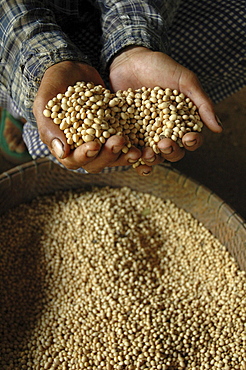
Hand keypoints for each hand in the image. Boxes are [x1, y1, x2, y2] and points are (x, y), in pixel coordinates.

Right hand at [33, 61, 141, 172]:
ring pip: (114, 157)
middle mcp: (84, 148)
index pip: (73, 160)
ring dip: (125, 156)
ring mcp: (102, 141)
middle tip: (119, 141)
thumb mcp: (45, 102)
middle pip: (97, 162)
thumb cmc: (53, 85)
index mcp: (65, 146)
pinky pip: (128, 144)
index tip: (94, 145)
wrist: (71, 69)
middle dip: (109, 155)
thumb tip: (62, 152)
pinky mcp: (117, 131)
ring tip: (137, 150)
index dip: (84, 156)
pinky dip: (137, 146)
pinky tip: (146, 146)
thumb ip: (49, 127)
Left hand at [109, 47, 221, 175]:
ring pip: (153, 154)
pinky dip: (133, 156)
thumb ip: (202, 103)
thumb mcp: (185, 81)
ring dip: (153, 158)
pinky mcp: (128, 133)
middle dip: (171, 151)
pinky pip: (132, 149)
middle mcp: (165, 131)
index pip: (191, 139)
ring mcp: (146, 134)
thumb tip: (218, 129)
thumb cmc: (160, 67)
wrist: (129, 60)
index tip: (188, 137)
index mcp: (182, 122)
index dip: (191, 142)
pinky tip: (132, 156)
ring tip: (147, 154)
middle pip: (173, 152)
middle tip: (164, 144)